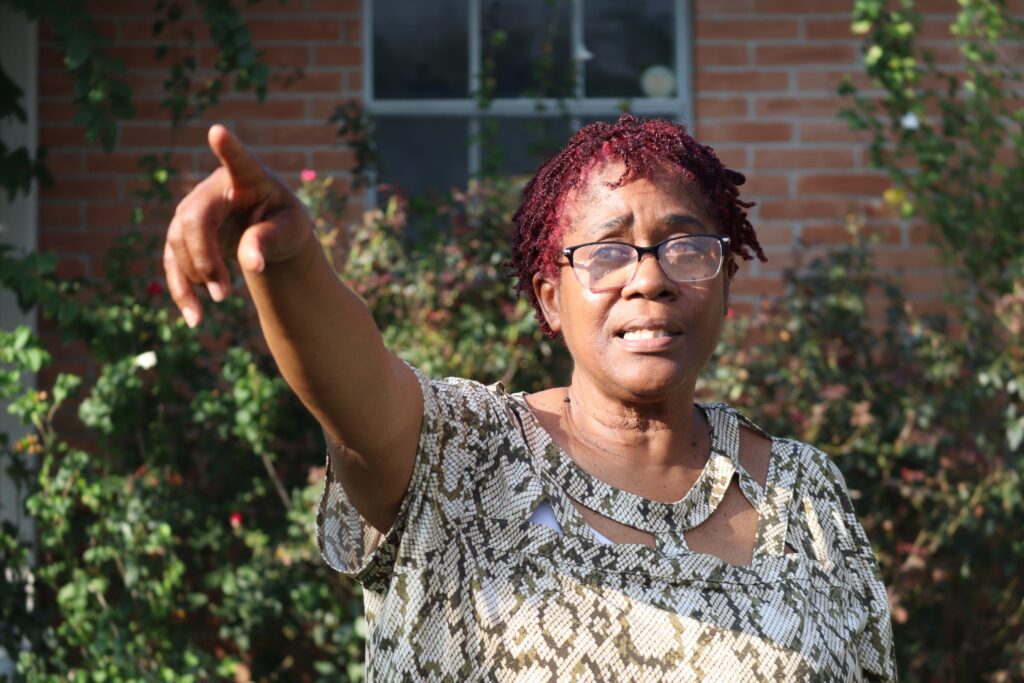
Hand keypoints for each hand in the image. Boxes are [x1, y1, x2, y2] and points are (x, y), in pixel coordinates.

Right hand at [164, 124, 312, 326]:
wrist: (270, 234)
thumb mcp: (292, 230)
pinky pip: (172, 263)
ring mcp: (192, 210)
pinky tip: (195, 319)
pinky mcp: (182, 236)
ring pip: (176, 243)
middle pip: (193, 220)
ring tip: (220, 302)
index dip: (228, 148)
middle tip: (226, 293)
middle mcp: (212, 189)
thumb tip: (251, 264)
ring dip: (194, 278)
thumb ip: (272, 240)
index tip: (218, 131)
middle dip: (204, 259)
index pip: (238, 161)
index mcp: (248, 178)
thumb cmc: (286, 223)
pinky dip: (182, 291)